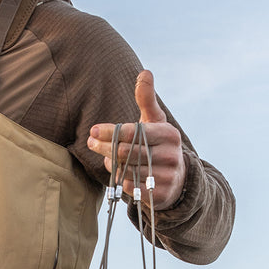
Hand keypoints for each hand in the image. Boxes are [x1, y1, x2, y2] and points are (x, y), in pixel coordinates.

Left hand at [86, 70, 184, 208]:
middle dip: (104, 147)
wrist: (177, 179)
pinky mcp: (160, 195)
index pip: (133, 132)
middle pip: (126, 152)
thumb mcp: (156, 121)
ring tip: (106, 157)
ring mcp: (167, 177)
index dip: (110, 131)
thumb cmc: (159, 144)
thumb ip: (147, 99)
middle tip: (91, 143)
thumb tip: (145, 72)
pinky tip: (118, 174)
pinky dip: (119, 181)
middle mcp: (171, 155)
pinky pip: (129, 188)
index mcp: (169, 134)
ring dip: (111, 164)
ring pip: (125, 170)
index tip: (92, 131)